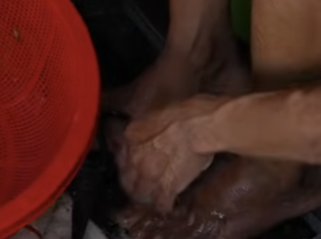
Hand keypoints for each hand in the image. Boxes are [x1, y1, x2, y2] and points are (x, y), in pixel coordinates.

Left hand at [118, 95, 224, 209]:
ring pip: (140, 195)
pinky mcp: (166, 188)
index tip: (133, 170)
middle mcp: (135, 159)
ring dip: (147, 198)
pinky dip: (165, 206)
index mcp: (131, 138)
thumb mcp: (155, 116)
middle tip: (141, 189)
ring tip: (154, 200)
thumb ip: (145, 130)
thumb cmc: (184, 114)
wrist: (199, 127)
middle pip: (127, 181)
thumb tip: (148, 136)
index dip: (127, 166)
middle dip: (133, 186)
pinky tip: (169, 205)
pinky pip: (161, 204)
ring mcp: (148, 175)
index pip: (120, 159)